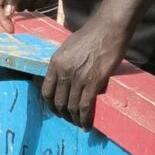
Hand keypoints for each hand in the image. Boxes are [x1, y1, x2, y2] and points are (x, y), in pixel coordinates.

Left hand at [41, 13, 128, 128]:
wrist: (108, 29)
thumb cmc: (90, 35)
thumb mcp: (68, 48)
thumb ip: (63, 64)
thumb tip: (63, 79)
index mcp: (55, 62)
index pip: (46, 90)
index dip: (50, 104)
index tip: (55, 110)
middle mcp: (63, 71)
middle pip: (58, 101)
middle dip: (62, 114)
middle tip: (68, 119)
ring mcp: (78, 77)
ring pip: (72, 106)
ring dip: (74, 119)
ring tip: (78, 124)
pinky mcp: (94, 82)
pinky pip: (85, 106)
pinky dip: (85, 119)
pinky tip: (86, 125)